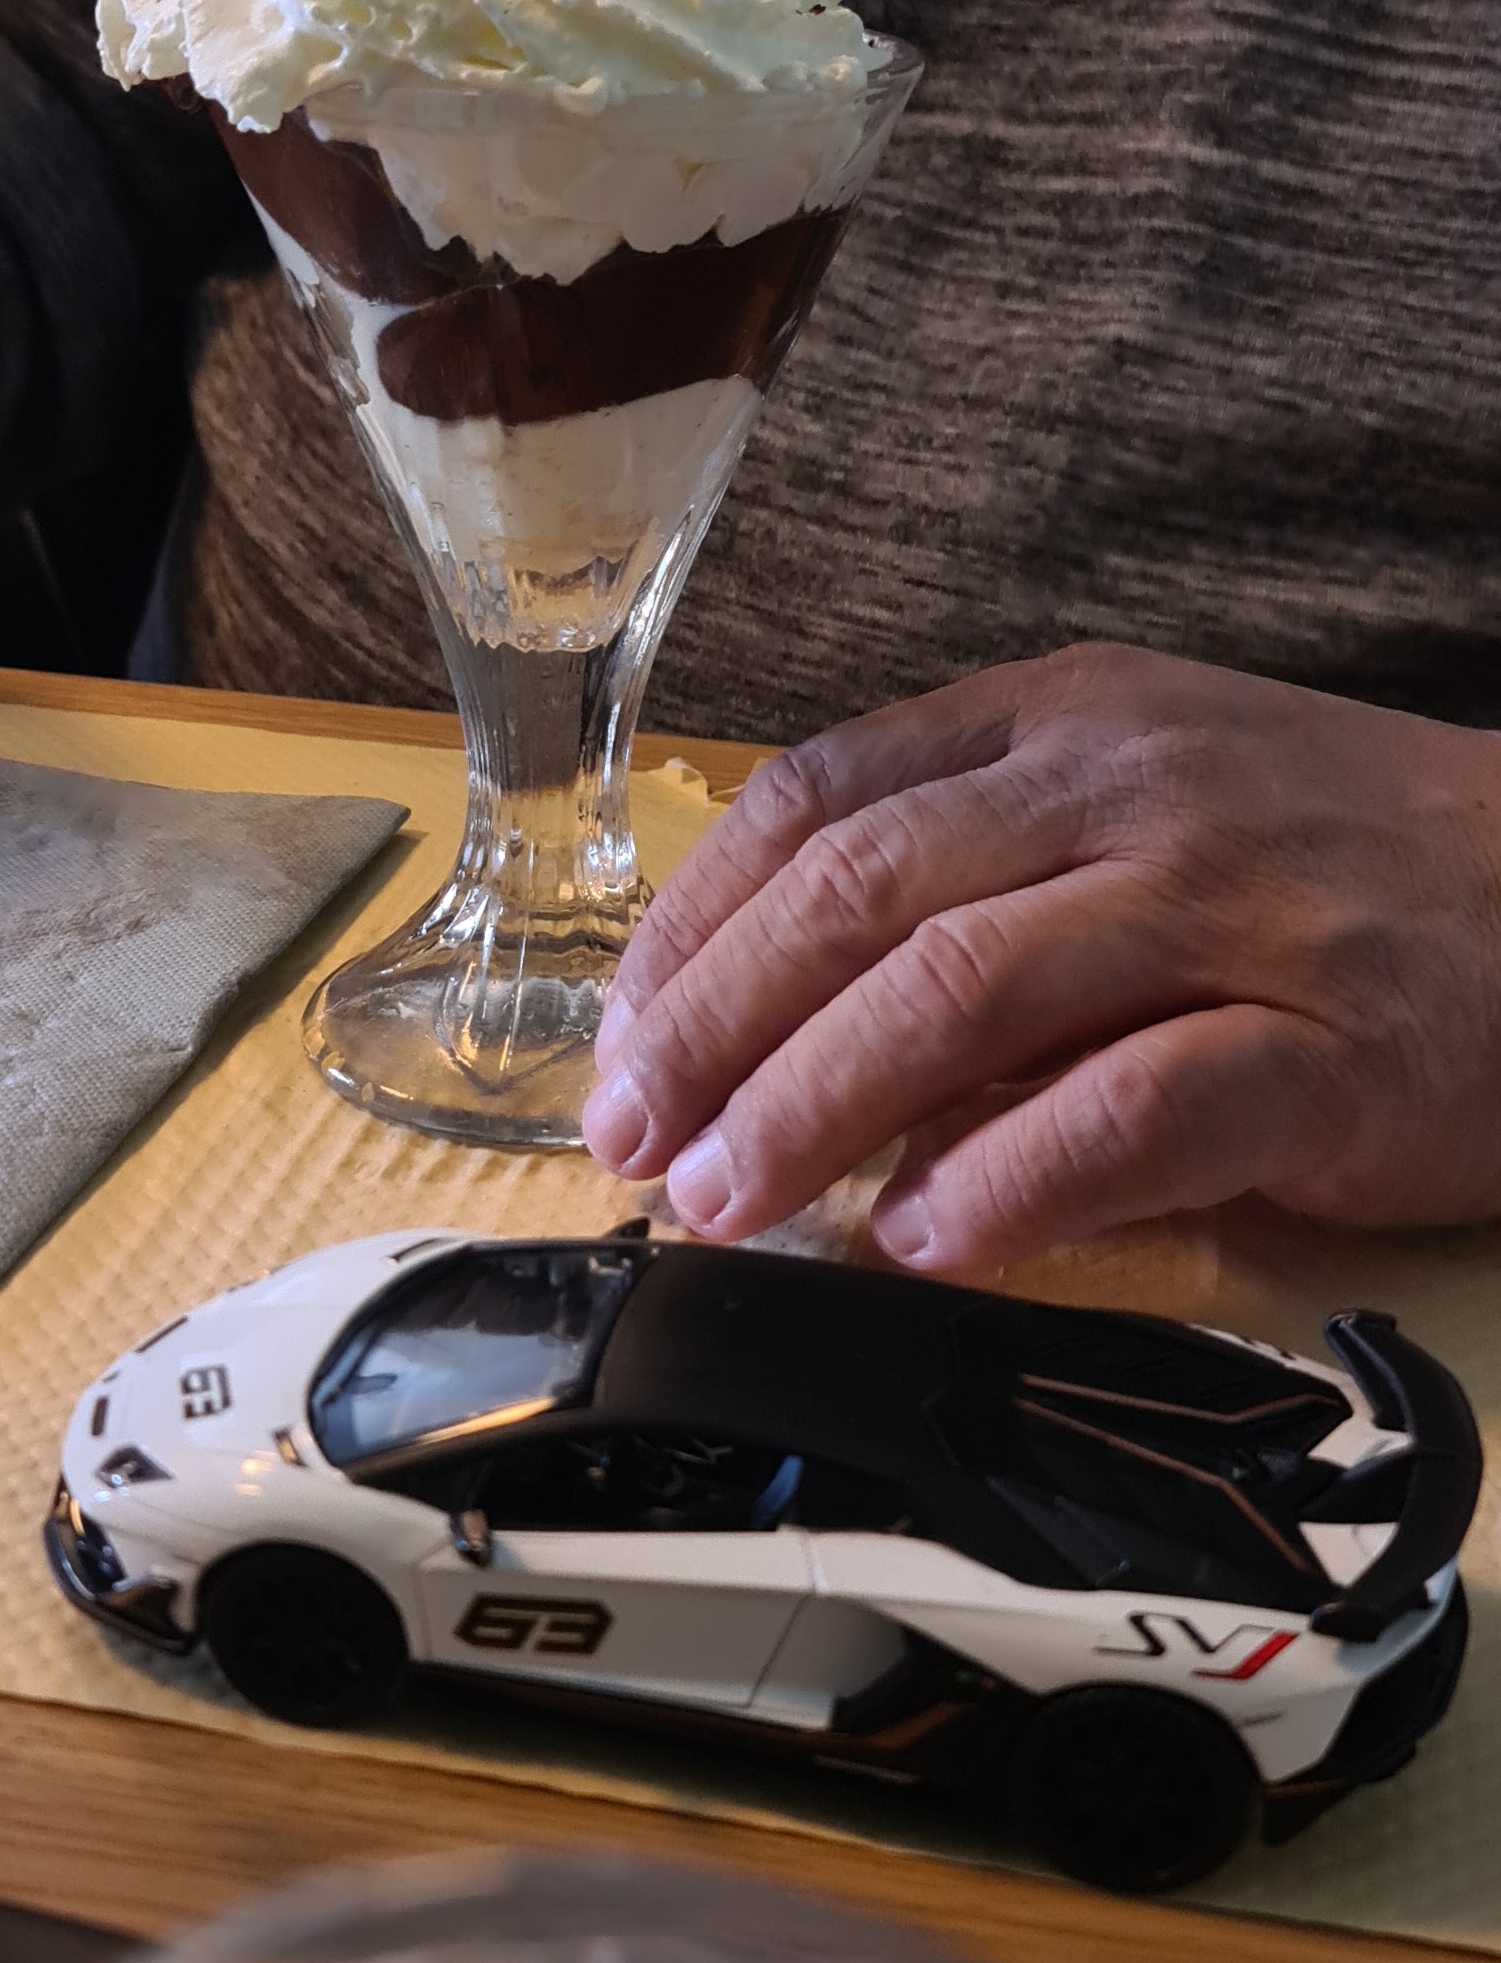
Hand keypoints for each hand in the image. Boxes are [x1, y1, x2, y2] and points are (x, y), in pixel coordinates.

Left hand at [580, 645, 1500, 1268]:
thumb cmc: (1342, 871)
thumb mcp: (1147, 808)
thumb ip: (982, 879)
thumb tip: (779, 1022)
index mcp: (1068, 722)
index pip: (824, 797)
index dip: (695, 926)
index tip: (620, 1040)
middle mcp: (1135, 790)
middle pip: (863, 894)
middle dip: (717, 1028)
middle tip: (635, 1140)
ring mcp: (1234, 909)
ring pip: (967, 988)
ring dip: (818, 1105)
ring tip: (735, 1200)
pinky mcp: (1328, 1047)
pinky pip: (1136, 1106)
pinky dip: (1010, 1178)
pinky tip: (925, 1240)